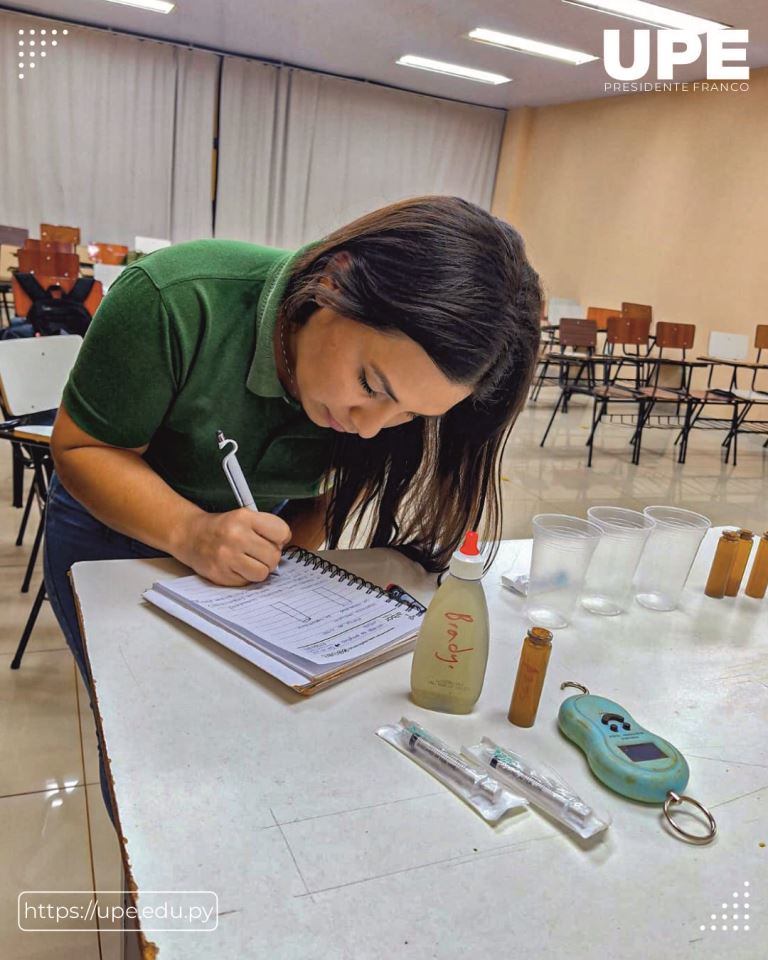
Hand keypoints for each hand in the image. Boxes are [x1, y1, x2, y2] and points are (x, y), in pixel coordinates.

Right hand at [175, 509, 291, 585]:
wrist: (191, 535)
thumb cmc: (222, 527)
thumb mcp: (243, 517)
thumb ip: (266, 528)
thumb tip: (284, 546)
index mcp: (244, 517)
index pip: (281, 532)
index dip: (281, 538)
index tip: (274, 539)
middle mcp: (236, 536)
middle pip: (274, 556)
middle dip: (270, 557)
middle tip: (260, 553)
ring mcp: (227, 557)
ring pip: (263, 572)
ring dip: (259, 569)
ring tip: (250, 561)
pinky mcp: (221, 574)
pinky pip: (247, 582)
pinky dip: (245, 577)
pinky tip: (236, 567)